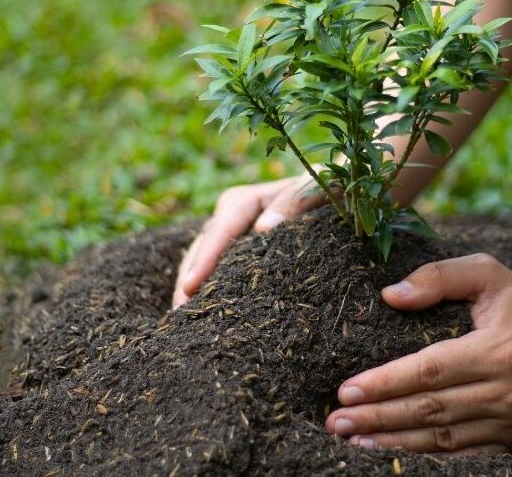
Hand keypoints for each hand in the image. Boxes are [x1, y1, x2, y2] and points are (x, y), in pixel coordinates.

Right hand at [171, 174, 323, 307]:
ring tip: (184, 322)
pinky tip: (205, 318)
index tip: (190, 287)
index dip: (204, 259)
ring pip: (203, 263)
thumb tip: (263, 229)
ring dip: (191, 290)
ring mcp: (233, 238)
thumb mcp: (315, 189)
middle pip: (202, 249)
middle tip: (178, 316)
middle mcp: (230, 218)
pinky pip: (219, 273)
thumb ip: (295, 199)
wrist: (333, 195)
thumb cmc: (327, 189)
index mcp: (244, 201)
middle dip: (188, 280)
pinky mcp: (240, 255)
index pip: (219, 230)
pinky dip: (210, 293)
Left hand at [324, 253, 511, 452]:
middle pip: (429, 410)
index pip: (429, 371)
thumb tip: (390, 295)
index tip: (346, 390)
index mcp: (498, 350)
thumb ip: (439, 277)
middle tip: (335, 421)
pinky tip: (394, 451)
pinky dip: (426, 456)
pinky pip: (464, 454)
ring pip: (443, 438)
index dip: (385, 383)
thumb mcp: (487, 272)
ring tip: (353, 440)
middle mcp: (507, 391)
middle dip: (377, 417)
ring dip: (394, 441)